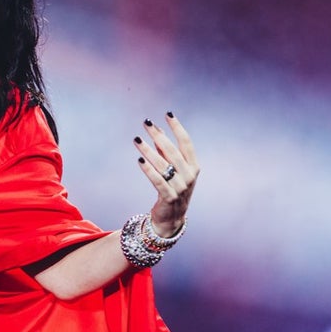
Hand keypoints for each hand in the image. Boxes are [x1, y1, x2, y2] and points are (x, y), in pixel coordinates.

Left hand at [134, 112, 198, 236]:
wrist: (171, 217)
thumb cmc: (172, 188)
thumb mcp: (172, 169)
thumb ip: (165, 151)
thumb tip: (155, 130)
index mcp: (193, 166)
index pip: (186, 143)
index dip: (177, 128)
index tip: (167, 114)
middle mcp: (190, 175)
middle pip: (173, 151)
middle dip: (159, 135)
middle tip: (146, 123)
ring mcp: (181, 187)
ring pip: (163, 165)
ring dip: (149, 151)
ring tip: (137, 139)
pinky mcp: (170, 197)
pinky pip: (158, 181)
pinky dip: (149, 171)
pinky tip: (139, 160)